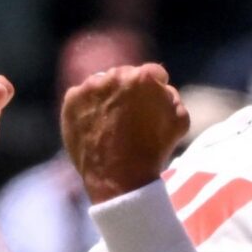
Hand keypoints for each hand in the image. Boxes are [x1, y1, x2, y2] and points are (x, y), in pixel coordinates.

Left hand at [61, 63, 190, 203]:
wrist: (118, 177)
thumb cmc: (153, 150)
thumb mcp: (180, 120)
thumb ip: (172, 95)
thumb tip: (160, 88)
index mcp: (143, 77)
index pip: (153, 74)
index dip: (156, 89)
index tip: (152, 104)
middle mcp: (114, 76)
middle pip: (126, 76)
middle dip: (130, 90)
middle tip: (130, 114)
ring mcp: (89, 87)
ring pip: (103, 84)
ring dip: (108, 96)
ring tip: (111, 121)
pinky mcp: (71, 100)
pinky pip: (83, 96)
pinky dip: (88, 106)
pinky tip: (96, 125)